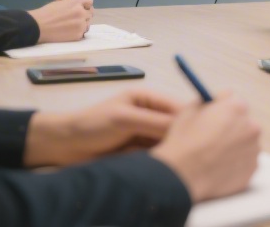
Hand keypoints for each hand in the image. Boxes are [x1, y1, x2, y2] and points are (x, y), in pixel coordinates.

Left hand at [24, 89, 181, 166]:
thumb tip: (184, 128)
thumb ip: (154, 123)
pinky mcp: (140, 154)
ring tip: (183, 162)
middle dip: (184, 138)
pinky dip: (162, 163)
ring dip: (173, 152)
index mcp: (148, 100)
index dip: (192, 120)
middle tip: (196, 152)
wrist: (65, 147)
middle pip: (176, 128)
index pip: (178, 108)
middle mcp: (150, 116)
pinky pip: (158, 157)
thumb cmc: (92, 125)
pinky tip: (168, 169)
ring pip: (169, 144)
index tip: (205, 133)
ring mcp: (145, 136)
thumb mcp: (125, 119)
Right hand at [29, 0, 92, 42]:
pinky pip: (83, 32)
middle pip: (90, 13)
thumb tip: (81, 8)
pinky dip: (77, 32)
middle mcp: (81, 11)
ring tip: (71, 26)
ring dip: (82, 24)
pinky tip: (68, 32)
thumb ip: (74, 4)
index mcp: (76, 1)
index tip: (81, 8)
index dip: (86, 5)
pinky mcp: (79, 34)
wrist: (38, 27)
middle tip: (74, 18)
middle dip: (84, 15)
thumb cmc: (47, 13)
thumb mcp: (62, 2)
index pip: (90, 1)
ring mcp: (81, 24)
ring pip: (87, 23)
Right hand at [150, 92, 261, 201]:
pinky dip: (234, 163)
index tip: (213, 114)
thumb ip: (207, 102)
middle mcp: (252, 127)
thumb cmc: (184, 143)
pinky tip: (217, 167)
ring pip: (245, 143)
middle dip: (230, 126)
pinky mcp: (251, 170)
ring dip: (233, 145)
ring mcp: (254, 150)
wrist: (182, 178)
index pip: (233, 99)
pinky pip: (244, 162)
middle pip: (242, 122)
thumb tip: (212, 102)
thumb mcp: (189, 110)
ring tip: (212, 155)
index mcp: (237, 108)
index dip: (220, 107)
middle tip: (212, 136)